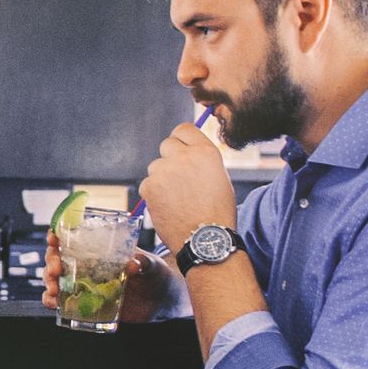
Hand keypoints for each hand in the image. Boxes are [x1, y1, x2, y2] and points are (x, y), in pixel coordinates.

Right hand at [36, 244, 171, 322]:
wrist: (161, 299)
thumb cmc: (154, 273)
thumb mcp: (151, 263)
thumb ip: (143, 262)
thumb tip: (132, 264)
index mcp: (99, 249)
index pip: (72, 237)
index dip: (58, 235)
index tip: (53, 237)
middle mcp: (88, 264)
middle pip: (58, 258)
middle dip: (51, 262)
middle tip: (56, 271)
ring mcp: (85, 284)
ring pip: (56, 280)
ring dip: (49, 283)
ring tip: (53, 290)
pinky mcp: (87, 303)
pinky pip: (63, 302)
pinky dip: (53, 302)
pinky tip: (53, 304)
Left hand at [141, 119, 237, 246]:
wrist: (205, 239)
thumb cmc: (217, 211)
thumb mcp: (219, 176)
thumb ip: (201, 159)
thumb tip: (186, 150)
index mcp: (205, 151)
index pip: (184, 129)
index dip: (182, 140)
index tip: (182, 149)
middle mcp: (183, 156)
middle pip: (167, 145)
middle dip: (171, 158)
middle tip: (179, 178)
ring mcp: (164, 171)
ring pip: (156, 166)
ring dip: (162, 178)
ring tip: (178, 199)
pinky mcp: (149, 186)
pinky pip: (148, 184)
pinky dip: (155, 194)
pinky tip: (169, 207)